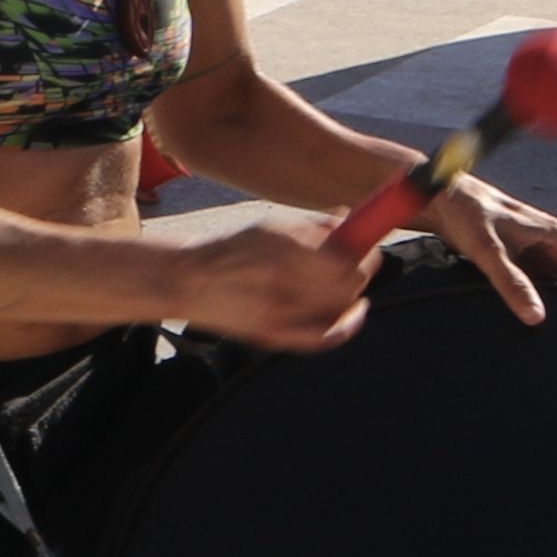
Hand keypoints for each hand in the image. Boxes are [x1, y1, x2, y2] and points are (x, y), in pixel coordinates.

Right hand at [169, 218, 370, 350]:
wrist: (186, 280)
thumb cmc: (232, 248)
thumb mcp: (268, 224)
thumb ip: (311, 225)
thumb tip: (351, 220)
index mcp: (280, 243)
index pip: (344, 255)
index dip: (366, 252)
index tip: (370, 248)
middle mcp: (280, 276)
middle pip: (347, 282)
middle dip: (361, 272)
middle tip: (361, 265)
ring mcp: (276, 310)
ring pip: (339, 306)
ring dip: (351, 293)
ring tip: (343, 284)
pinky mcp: (272, 334)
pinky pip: (323, 336)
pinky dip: (346, 326)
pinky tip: (355, 313)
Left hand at [427, 174, 556, 324]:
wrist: (442, 200)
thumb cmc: (467, 213)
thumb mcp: (488, 250)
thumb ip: (511, 283)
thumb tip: (536, 317)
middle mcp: (556, 246)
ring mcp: (541, 255)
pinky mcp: (525, 264)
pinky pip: (542, 289)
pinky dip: (540, 302)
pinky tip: (534, 319)